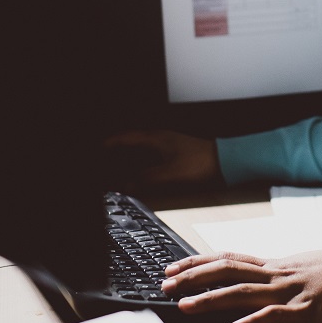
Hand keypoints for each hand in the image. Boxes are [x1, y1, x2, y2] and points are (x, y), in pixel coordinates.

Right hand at [102, 129, 219, 190]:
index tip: (96, 148)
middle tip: (101, 157)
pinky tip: (138, 171)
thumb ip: (147, 179)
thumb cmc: (201, 163)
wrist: (226, 162)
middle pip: (131, 141)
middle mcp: (160, 138)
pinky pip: (150, 155)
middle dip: (115, 148)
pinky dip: (139, 161)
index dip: (109, 143)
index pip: (126, 137)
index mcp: (156, 138)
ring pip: (140, 148)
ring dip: (127, 155)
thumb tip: (125, 185)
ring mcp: (168, 145)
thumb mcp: (170, 173)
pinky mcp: (174, 154)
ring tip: (114, 165)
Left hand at [161, 248, 321, 322]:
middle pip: (227, 270)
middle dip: (193, 277)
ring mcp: (291, 292)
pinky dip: (251, 322)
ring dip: (210, 299)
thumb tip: (261, 280)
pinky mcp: (306, 311)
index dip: (198, 261)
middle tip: (165, 283)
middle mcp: (278, 275)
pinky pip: (274, 316)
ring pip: (242, 292)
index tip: (173, 265)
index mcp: (277, 265)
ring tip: (184, 305)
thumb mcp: (306, 266)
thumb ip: (282, 274)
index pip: (229, 258)